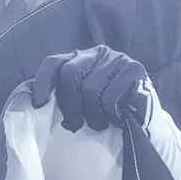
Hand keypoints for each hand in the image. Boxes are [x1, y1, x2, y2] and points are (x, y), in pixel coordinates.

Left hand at [31, 46, 150, 133]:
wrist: (143, 126)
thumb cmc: (108, 117)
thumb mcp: (80, 106)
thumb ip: (63, 98)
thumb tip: (36, 104)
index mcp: (81, 59)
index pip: (54, 63)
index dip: (43, 83)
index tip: (39, 106)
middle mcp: (98, 53)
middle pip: (69, 74)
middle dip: (70, 105)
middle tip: (75, 124)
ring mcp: (117, 59)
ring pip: (90, 89)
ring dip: (93, 115)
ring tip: (101, 123)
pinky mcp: (134, 70)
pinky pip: (110, 96)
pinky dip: (110, 115)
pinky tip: (117, 119)